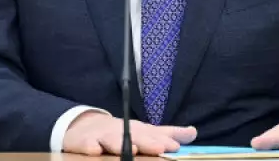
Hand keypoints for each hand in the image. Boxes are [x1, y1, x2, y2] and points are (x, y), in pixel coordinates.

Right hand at [63, 111, 197, 155]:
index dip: (162, 140)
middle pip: (134, 135)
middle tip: (159, 148)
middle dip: (147, 142)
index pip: (151, 134)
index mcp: (137, 129)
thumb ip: (167, 134)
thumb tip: (193, 132)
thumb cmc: (120, 132)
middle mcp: (121, 130)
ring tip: (132, 150)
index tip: (173, 147)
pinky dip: (90, 146)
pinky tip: (95, 151)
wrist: (85, 127)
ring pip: (111, 139)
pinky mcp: (84, 141)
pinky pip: (87, 144)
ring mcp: (102, 136)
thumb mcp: (144, 132)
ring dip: (120, 143)